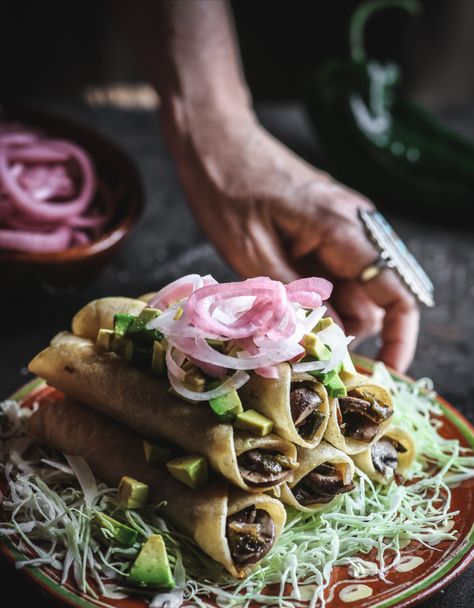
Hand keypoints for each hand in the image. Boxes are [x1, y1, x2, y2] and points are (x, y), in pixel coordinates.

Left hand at [163, 107, 418, 371]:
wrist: (214, 137)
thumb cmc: (226, 188)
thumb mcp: (251, 254)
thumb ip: (293, 300)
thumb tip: (327, 343)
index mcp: (343, 230)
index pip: (395, 293)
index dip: (398, 338)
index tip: (386, 372)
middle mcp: (353, 227)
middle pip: (371, 300)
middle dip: (344, 332)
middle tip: (298, 350)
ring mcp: (339, 228)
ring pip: (350, 291)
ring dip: (324, 317)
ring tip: (278, 323)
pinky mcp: (322, 229)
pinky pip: (331, 276)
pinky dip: (313, 299)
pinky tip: (281, 305)